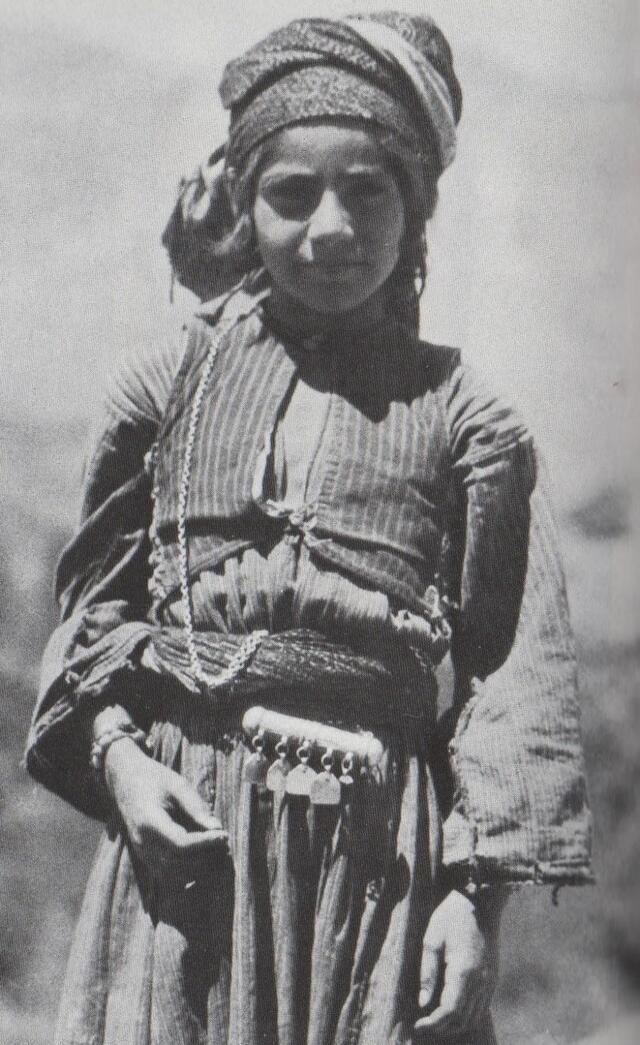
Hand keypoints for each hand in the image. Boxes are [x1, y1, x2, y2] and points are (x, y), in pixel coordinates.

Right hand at [103, 738, 228, 886]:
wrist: (125, 781)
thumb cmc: (154, 779)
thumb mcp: (177, 785)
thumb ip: (196, 807)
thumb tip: (218, 829)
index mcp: (148, 822)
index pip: (180, 844)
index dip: (205, 843)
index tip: (224, 835)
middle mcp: (143, 843)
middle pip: (178, 864)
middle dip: (206, 858)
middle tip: (225, 845)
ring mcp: (142, 854)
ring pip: (174, 876)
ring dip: (199, 869)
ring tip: (217, 853)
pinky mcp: (146, 858)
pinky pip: (168, 876)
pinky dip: (188, 873)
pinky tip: (204, 859)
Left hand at [414, 889, 502, 1039]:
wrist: (480, 903)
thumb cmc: (451, 917)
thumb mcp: (432, 938)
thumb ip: (427, 971)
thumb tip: (423, 1003)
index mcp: (463, 971)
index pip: (449, 1011)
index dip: (433, 1023)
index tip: (417, 1025)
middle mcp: (480, 981)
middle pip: (462, 1019)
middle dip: (441, 1028)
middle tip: (422, 1025)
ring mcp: (489, 981)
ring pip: (473, 1017)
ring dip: (453, 1025)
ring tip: (434, 1021)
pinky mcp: (492, 979)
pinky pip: (481, 1008)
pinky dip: (466, 1016)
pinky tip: (452, 1011)